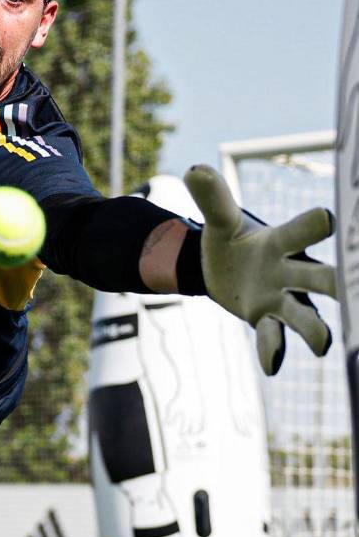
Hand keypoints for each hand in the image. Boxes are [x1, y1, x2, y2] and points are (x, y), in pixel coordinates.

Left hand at [184, 164, 336, 374]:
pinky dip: (271, 349)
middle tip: (354, 287)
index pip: (304, 230)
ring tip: (324, 344)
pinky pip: (272, 337)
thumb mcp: (220, 220)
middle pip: (321, 277)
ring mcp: (282, 298)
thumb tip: (193, 171)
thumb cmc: (231, 238)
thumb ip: (212, 198)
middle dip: (340, 282)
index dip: (316, 226)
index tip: (331, 220)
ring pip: (305, 315)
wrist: (221, 267)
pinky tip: (271, 365)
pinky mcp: (266, 320)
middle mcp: (291, 270)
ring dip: (315, 328)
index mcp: (282, 241)